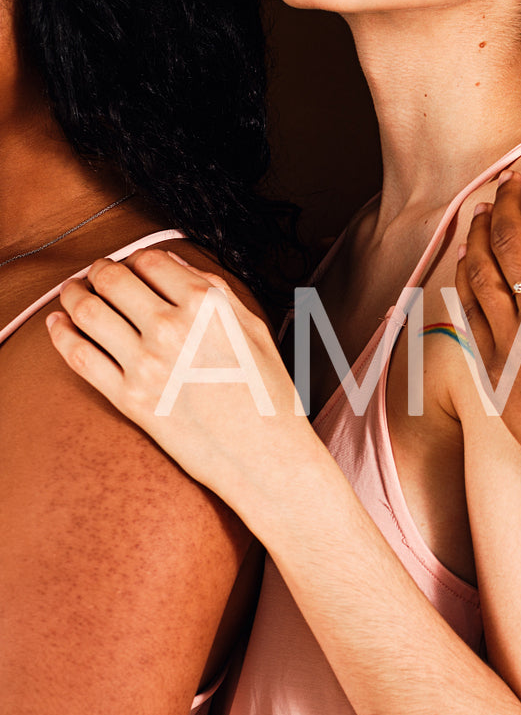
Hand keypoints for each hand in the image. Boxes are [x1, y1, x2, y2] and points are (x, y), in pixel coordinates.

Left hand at [46, 249, 321, 521]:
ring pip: (88, 311)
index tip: (133, 265)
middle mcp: (173, 329)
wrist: (265, 456)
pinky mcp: (129, 398)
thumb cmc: (268, 396)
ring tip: (72, 292)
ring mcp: (146, 365)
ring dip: (73, 294)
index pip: (151, 262)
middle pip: (113, 279)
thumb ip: (216, 291)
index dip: (136, 258)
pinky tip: (58, 323)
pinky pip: (79, 356)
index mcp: (207, 307)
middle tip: (97, 274)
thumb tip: (175, 263)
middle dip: (99, 271)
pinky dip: (60, 333)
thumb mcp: (255, 331)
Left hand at [453, 169, 520, 508]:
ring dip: (481, 232)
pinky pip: (471, 314)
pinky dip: (467, 280)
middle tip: (509, 179)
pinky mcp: (495, 372)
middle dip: (510, 200)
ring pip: (483, 271)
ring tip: (483, 209)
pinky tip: (469, 261)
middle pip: (515, 238)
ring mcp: (515, 344)